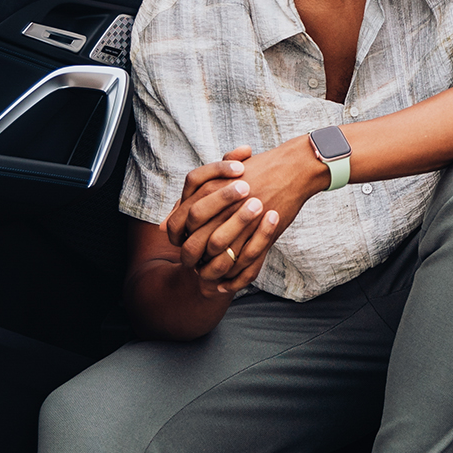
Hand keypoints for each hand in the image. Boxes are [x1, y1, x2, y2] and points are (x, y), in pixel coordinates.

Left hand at [161, 147, 276, 294]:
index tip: (185, 244)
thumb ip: (189, 201)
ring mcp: (240, 221)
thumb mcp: (220, 177)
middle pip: (193, 243)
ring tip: (212, 275)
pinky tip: (227, 283)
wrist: (291, 169)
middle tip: (196, 263)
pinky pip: (241, 262)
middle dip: (192, 258)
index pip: (178, 224)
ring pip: (216, 255)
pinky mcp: (258, 233)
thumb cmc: (256, 170)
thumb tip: (162, 225)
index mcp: (206, 190)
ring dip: (212, 269)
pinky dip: (232, 277)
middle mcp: (220, 206)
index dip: (177, 239)